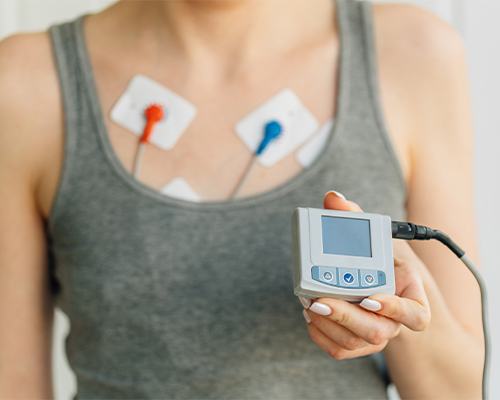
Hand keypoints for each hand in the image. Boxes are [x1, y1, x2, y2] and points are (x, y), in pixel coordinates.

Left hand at [300, 191, 430, 359]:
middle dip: (347, 317)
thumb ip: (355, 218)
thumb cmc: (379, 261)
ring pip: (355, 342)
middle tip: (321, 300)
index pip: (416, 315)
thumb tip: (333, 198)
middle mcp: (393, 321)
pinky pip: (340, 350)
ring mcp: (375, 335)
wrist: (374, 283)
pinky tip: (310, 317)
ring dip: (329, 325)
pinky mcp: (356, 343)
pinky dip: (321, 336)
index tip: (370, 298)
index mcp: (410, 297)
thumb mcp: (373, 237)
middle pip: (378, 332)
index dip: (395, 310)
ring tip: (310, 304)